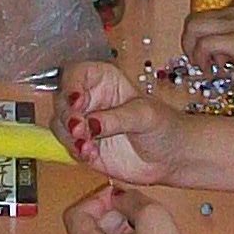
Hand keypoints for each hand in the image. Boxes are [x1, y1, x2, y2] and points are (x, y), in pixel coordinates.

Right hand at [59, 61, 188, 184]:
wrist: (173, 158)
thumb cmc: (165, 126)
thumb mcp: (144, 116)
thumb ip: (116, 118)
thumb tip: (91, 123)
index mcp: (104, 80)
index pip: (76, 74)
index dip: (71, 86)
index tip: (76, 102)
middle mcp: (90, 100)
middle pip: (62, 101)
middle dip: (68, 116)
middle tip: (79, 128)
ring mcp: (85, 124)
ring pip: (60, 125)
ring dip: (70, 136)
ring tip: (87, 146)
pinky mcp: (84, 147)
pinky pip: (69, 147)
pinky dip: (76, 151)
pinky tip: (90, 155)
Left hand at [181, 0, 233, 69]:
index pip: (216, 14)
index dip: (214, 33)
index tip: (223, 52)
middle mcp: (233, 10)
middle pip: (196, 19)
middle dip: (192, 40)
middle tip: (202, 59)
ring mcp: (231, 23)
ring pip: (192, 27)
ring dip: (191, 48)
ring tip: (204, 66)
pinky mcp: (232, 39)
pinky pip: (203, 45)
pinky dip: (201, 58)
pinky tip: (212, 70)